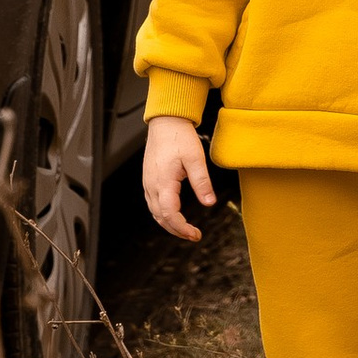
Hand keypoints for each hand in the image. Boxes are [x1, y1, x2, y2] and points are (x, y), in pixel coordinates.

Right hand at [143, 114, 216, 243]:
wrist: (166, 122)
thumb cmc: (179, 137)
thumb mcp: (196, 158)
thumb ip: (202, 182)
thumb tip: (209, 202)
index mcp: (163, 182)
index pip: (169, 214)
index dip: (181, 228)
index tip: (194, 234)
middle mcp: (152, 185)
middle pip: (160, 217)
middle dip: (176, 230)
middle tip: (193, 235)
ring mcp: (148, 183)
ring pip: (154, 212)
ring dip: (169, 224)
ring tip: (185, 229)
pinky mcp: (149, 180)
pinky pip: (153, 204)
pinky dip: (163, 214)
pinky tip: (173, 214)